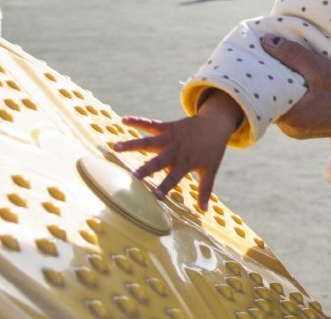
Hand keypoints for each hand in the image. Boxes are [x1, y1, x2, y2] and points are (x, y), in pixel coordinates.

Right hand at [112, 91, 241, 210]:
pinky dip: (137, 121)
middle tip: (131, 178)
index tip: (155, 197)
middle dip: (144, 170)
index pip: (173, 178)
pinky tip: (123, 120)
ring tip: (115, 147)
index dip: (165, 187)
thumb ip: (205, 189)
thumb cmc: (212, 149)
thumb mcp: (211, 169)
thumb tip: (204, 211)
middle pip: (157, 162)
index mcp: (185, 163)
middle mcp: (175, 151)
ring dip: (132, 144)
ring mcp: (170, 138)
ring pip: (148, 142)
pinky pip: (150, 124)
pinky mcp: (167, 127)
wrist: (215, 124)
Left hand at [261, 36, 330, 172]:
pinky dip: (293, 86)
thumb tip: (266, 41)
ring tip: (282, 55)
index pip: (261, 92)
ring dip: (283, 78)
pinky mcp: (306, 123)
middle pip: (270, 95)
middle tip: (268, 47)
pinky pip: (292, 101)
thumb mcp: (323, 70)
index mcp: (290, 118)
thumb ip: (294, 55)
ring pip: (281, 97)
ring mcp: (297, 127)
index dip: (258, 70)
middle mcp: (289, 127)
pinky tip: (298, 70)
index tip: (257, 50)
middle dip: (270, 72)